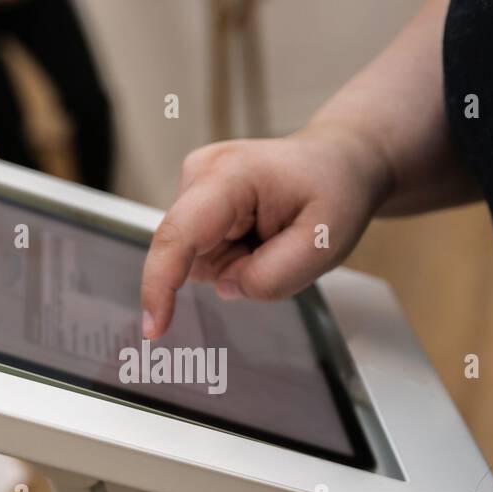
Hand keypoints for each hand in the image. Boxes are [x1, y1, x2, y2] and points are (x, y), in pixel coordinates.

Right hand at [139, 124, 392, 338]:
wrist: (337, 162)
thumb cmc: (334, 191)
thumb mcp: (323, 244)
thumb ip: (273, 278)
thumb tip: (227, 287)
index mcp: (229, 176)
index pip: (178, 236)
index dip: (160, 285)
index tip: (155, 329)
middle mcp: (200, 174)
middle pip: (191, 256)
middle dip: (235, 268)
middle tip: (283, 244)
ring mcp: (194, 186)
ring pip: (199, 260)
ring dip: (237, 262)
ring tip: (275, 235)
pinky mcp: (196, 203)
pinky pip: (206, 254)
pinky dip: (235, 256)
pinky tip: (260, 235)